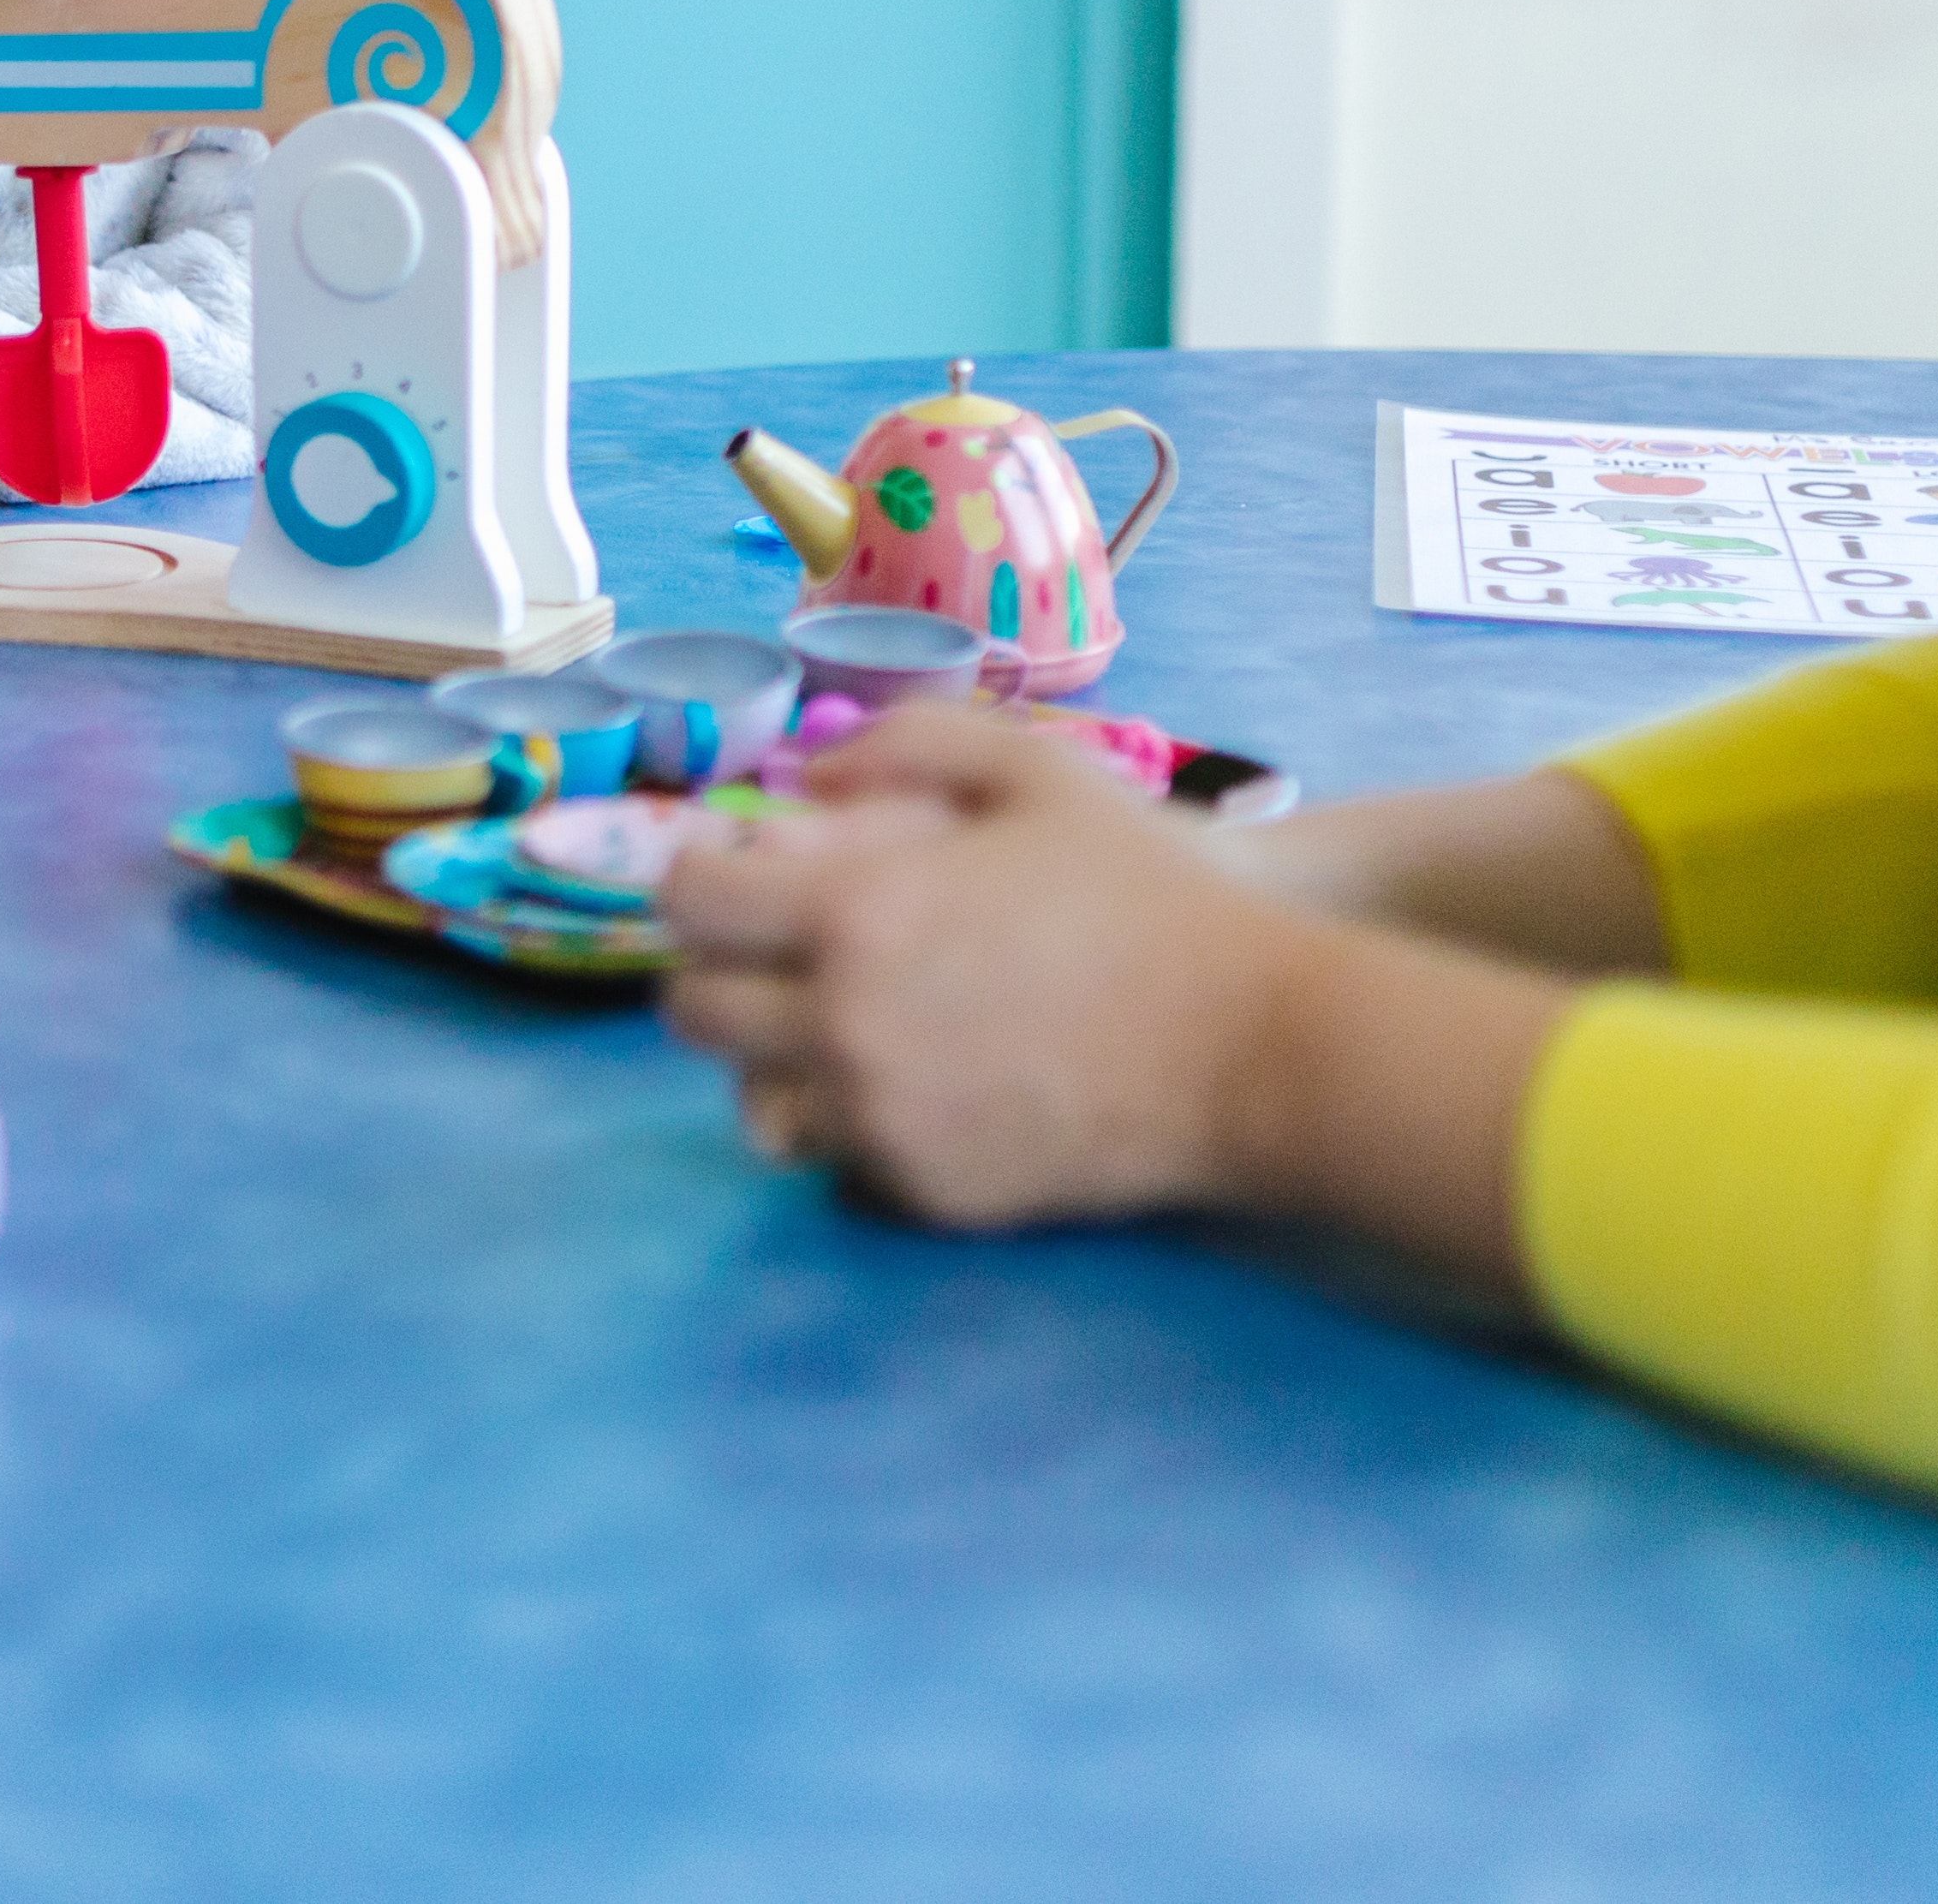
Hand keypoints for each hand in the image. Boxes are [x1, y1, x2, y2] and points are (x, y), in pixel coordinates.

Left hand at [658, 702, 1302, 1225]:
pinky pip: (836, 1158)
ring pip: (753, 1098)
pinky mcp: (923, 1193)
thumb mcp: (1036, 770)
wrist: (1250, 1047)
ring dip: (778, 1056)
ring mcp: (879, 1120)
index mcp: (855, 912)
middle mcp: (842, 1023)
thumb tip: (807, 776)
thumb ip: (904, 744)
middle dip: (719, 973)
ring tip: (846, 1020)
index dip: (697, 880)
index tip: (733, 875)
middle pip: (694, 1013)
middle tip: (777, 954)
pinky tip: (920, 1078)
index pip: (688, 904)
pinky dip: (853, 1120)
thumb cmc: (1147, 894)